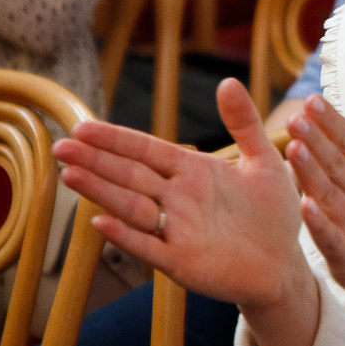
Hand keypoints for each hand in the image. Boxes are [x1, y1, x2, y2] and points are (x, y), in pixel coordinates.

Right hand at [51, 78, 311, 318]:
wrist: (285, 264)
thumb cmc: (272, 214)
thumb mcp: (264, 162)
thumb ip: (244, 123)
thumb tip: (228, 81)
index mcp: (192, 171)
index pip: (145, 150)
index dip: (115, 139)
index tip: (82, 127)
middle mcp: (177, 198)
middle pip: (129, 174)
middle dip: (95, 161)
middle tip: (59, 147)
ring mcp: (175, 229)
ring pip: (130, 206)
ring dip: (101, 191)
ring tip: (69, 175)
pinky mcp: (180, 261)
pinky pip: (147, 246)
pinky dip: (125, 236)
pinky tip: (100, 223)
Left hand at [285, 86, 344, 345]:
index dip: (333, 122)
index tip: (313, 100)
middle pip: (338, 164)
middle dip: (317, 139)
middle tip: (295, 116)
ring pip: (331, 195)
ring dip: (312, 172)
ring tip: (293, 147)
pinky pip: (334, 239)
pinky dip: (320, 224)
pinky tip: (304, 206)